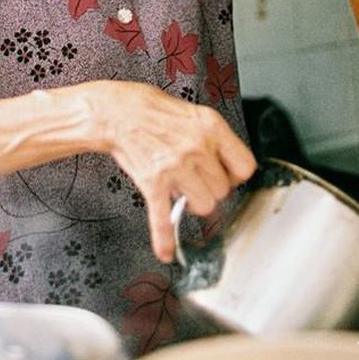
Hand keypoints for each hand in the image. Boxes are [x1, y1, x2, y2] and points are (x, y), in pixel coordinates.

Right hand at [92, 80, 256, 262]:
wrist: (114, 110)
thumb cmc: (150, 107)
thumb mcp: (190, 112)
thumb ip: (210, 137)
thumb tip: (222, 164)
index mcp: (210, 126)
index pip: (244, 165)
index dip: (235, 175)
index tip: (226, 176)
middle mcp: (197, 148)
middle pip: (223, 191)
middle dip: (209, 188)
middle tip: (195, 178)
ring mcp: (176, 167)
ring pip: (203, 206)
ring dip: (192, 202)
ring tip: (180, 189)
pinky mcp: (153, 183)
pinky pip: (163, 218)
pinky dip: (164, 238)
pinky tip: (166, 251)